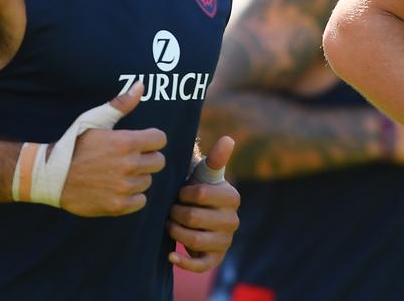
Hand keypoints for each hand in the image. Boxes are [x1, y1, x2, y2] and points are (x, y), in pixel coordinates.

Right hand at [59, 82, 166, 216]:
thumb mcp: (94, 119)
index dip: (151, 140)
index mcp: (126, 142)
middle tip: (127, 160)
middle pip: (159, 161)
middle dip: (147, 159)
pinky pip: (141, 201)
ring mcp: (124, 186)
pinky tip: (117, 189)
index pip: (160, 139)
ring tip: (117, 174)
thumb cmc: (73, 144)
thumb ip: (120, 104)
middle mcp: (129, 164)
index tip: (139, 143)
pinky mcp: (118, 205)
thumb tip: (141, 85)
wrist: (49, 175)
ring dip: (137, 178)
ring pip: (148, 181)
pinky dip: (132, 197)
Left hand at [167, 136, 240, 272]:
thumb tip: (228, 138)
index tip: (179, 192)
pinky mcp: (215, 259)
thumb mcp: (206, 174)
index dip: (184, 194)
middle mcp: (233, 221)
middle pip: (194, 218)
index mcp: (232, 197)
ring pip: (195, 240)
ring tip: (170, 224)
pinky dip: (183, 261)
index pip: (201, 194)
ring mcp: (225, 241)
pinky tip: (171, 253)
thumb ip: (216, 158)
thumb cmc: (201, 191)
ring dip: (176, 232)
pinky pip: (200, 265)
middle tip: (170, 210)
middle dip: (176, 214)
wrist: (200, 216)